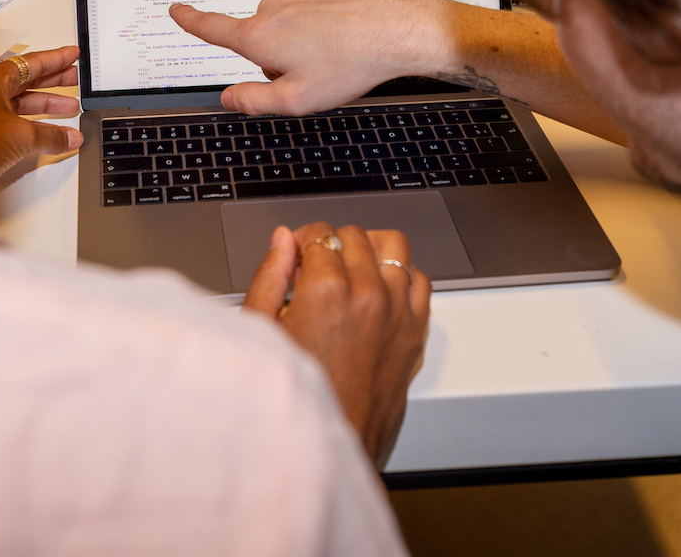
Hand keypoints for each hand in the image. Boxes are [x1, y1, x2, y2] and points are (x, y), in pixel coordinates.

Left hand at [0, 45, 81, 202]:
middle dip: (54, 80)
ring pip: (23, 105)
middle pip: (27, 82)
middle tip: (75, 77)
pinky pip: (17, 126)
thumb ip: (50, 135)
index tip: (71, 54)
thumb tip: (69, 136)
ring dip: (47, 106)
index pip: (30, 63)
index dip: (55, 58)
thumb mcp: (20, 135)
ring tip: (70, 107)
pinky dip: (37, 128)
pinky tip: (53, 135)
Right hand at [169, 0, 435, 115]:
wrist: (395, 31)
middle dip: (275, 60)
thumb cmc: (350, 64)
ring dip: (300, 45)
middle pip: (258, 40)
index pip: (212, 28)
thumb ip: (253, 100)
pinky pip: (308, 14)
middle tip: (309, 74)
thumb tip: (230, 97)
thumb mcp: (295, 100)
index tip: (177, 10)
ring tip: (333, 58)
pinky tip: (342, 41)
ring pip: (285, 27)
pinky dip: (319, 29)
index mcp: (259, 36)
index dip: (191, 21)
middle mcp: (273, 8)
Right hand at [243, 221, 430, 466]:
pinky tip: (379, 289)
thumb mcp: (261, 331)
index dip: (302, 241)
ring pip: (394, 247)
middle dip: (332, 244)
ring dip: (370, 251)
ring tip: (351, 268)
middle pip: (355, 237)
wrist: (329, 446)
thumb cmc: (294, 398)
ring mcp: (398, 313)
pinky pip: (420, 281)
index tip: (295, 256)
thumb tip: (282, 242)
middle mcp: (369, 295)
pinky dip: (401, 276)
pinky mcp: (415, 334)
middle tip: (315, 268)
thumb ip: (270, 276)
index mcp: (327, 291)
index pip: (320, 233)